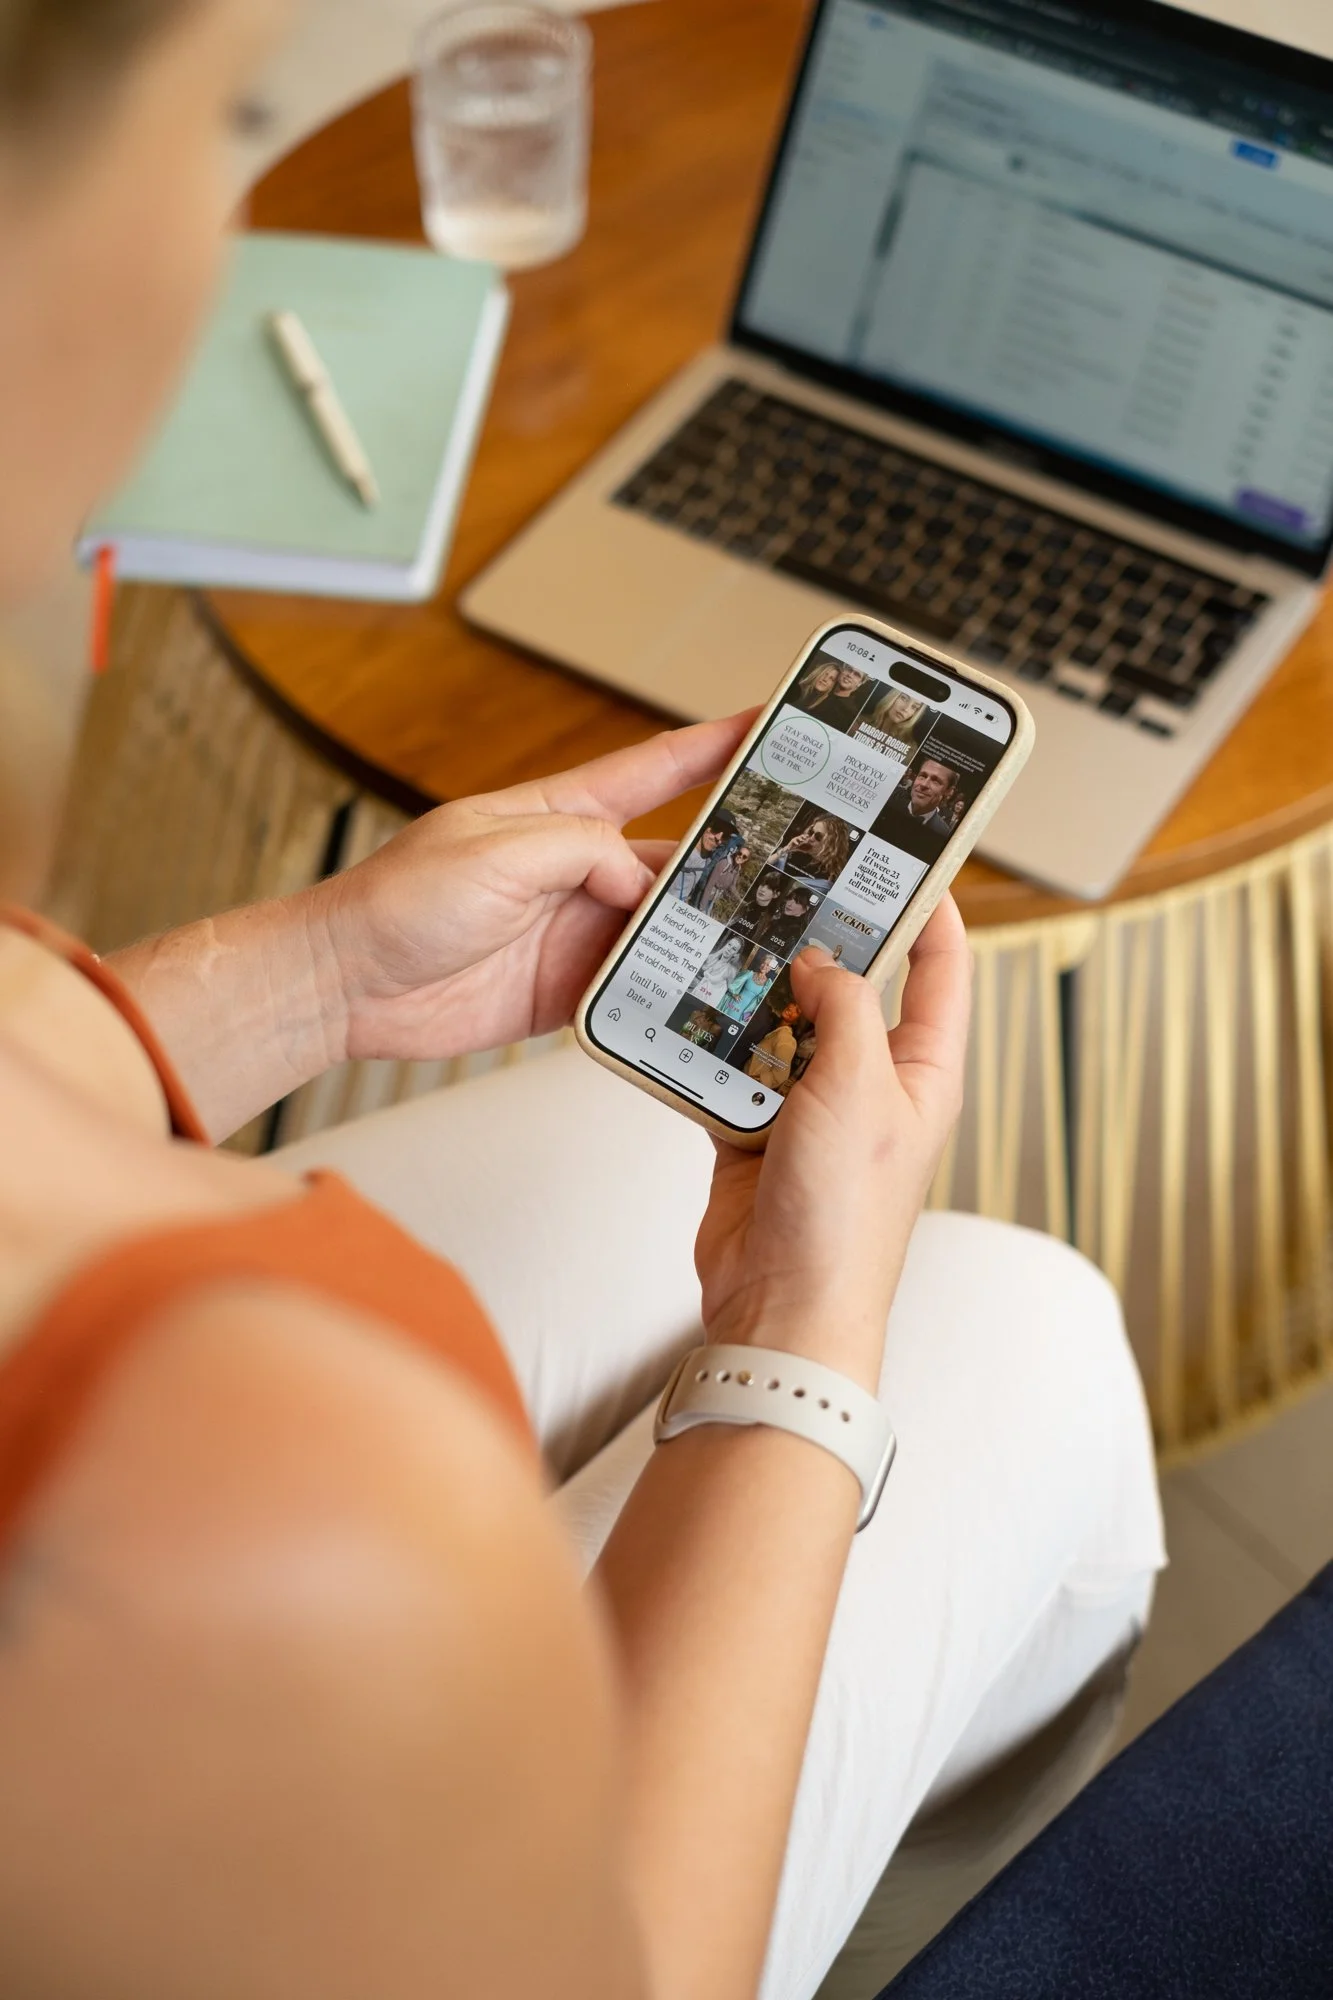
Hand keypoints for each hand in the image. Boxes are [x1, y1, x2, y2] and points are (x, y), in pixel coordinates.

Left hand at [312, 714, 754, 1063]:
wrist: (347, 986)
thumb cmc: (396, 903)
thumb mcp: (495, 852)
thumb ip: (580, 852)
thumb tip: (638, 880)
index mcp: (554, 815)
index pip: (650, 769)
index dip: (710, 745)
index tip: (766, 723)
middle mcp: (571, 869)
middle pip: (669, 858)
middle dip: (726, 856)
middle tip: (787, 859)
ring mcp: (570, 929)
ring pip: (658, 926)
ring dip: (697, 931)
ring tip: (751, 934)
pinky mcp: (562, 987)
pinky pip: (629, 985)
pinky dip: (662, 989)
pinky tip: (694, 990)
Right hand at [694, 901, 971, 1391]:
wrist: (782, 1307)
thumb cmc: (845, 1218)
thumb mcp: (859, 1088)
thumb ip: (844, 1007)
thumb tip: (820, 959)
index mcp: (925, 1070)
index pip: (942, 967)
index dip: (930, 906)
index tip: (903, 853)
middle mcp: (874, 1083)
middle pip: (853, 986)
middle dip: (823, 940)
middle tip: (790, 883)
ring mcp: (815, 1107)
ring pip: (786, 1023)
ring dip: (759, 994)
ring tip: (732, 941)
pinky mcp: (758, 1131)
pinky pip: (735, 1067)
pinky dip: (713, 1046)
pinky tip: (694, 1014)